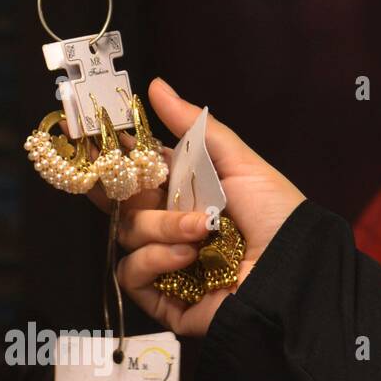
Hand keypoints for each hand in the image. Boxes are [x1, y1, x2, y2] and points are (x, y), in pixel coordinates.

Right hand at [92, 78, 305, 337]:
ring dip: (161, 229)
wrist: (296, 274)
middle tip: (110, 173)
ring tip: (199, 232)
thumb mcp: (239, 164)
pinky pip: (131, 272)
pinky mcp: (160, 296)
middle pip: (122, 203)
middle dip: (115, 188)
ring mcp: (162, 262)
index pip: (134, 172)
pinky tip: (186, 258)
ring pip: (128, 235)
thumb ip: (193, 127)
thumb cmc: (275, 216)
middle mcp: (167, 225)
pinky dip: (154, 261)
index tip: (85, 136)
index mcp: (183, 193)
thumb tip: (155, 85)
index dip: (111, 156)